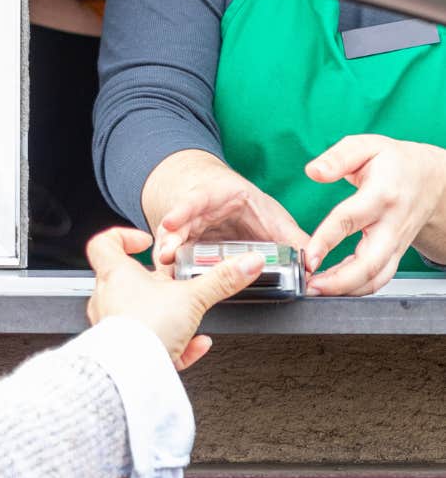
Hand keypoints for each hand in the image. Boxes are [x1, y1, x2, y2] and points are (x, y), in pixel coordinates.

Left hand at [86, 226, 264, 369]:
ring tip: (189, 319)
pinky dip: (172, 344)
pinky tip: (195, 346)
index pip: (104, 243)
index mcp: (115, 275)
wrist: (133, 374)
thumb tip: (247, 263)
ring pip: (139, 314)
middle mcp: (107, 300)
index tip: (145, 242)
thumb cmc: (145, 329)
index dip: (124, 237)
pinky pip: (147, 344)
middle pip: (126, 281)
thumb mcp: (192, 297)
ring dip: (166, 315)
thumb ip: (221, 279)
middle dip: (156, 282)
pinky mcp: (124, 353)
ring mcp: (112, 327)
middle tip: (175, 283)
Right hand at [142, 150, 309, 267]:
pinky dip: (169, 269)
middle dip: (171, 240)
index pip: (193, 200)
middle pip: (177, 226)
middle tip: (167, 253)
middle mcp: (194, 214)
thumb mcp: (269, 216)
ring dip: (167, 257)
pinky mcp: (183, 250)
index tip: (172, 221)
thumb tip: (313, 262)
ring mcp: (185, 233)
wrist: (222, 198)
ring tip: (164, 267)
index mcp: (212, 198)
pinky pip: (172, 260)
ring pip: (171, 244)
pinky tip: (167, 279)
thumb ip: (291, 238)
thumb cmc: (245, 205)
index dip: (182, 210)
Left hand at [305, 136, 445, 295]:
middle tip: (311, 286)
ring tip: (315, 291)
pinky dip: (354, 290)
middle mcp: (391, 224)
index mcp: (381, 194)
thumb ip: (338, 157)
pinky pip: (377, 280)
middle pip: (369, 263)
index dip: (326, 241)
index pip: (350, 220)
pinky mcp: (394, 255)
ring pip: (375, 278)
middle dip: (339, 281)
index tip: (307, 257)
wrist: (431, 180)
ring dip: (345, 291)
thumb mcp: (367, 146)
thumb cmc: (395, 163)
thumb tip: (313, 171)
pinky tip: (331, 288)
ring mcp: (395, 244)